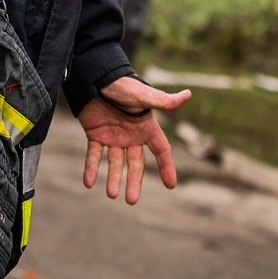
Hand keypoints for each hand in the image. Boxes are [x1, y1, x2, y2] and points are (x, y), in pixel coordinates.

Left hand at [78, 76, 189, 204]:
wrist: (96, 77)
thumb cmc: (123, 85)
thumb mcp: (144, 96)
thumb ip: (164, 101)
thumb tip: (188, 94)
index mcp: (146, 127)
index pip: (161, 150)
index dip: (166, 167)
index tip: (171, 185)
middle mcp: (131, 135)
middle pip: (136, 164)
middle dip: (134, 182)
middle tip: (131, 200)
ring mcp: (113, 136)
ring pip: (115, 163)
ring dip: (113, 178)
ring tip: (112, 195)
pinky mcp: (96, 134)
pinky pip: (94, 155)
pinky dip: (91, 168)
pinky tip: (88, 183)